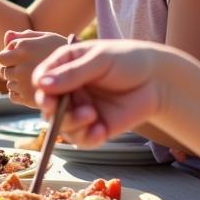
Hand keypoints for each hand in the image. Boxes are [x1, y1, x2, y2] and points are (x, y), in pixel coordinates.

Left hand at [0, 30, 66, 106]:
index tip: (23, 58)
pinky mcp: (28, 99)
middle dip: (13, 69)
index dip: (11, 57)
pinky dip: (19, 93)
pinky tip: (33, 88)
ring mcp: (24, 84)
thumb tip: (7, 36)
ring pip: (9, 84)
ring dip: (17, 82)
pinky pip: (13, 96)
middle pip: (5, 71)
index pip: (2, 57)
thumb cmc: (64, 51)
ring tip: (35, 79)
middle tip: (30, 69)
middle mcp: (22, 66)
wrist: (85, 71)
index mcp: (24, 48)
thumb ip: (25, 36)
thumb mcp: (46, 36)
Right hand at [32, 39, 169, 145]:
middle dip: (51, 109)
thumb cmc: (129, 60)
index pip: (42, 78)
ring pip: (61, 124)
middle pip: (47, 105)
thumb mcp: (100, 60)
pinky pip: (81, 139)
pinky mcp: (95, 127)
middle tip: (57, 108)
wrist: (158, 80)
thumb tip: (42, 84)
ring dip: (71, 123)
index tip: (46, 93)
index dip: (40, 87)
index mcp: (66, 66)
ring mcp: (81, 109)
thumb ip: (72, 73)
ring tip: (91, 115)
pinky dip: (86, 137)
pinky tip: (99, 130)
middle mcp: (70, 89)